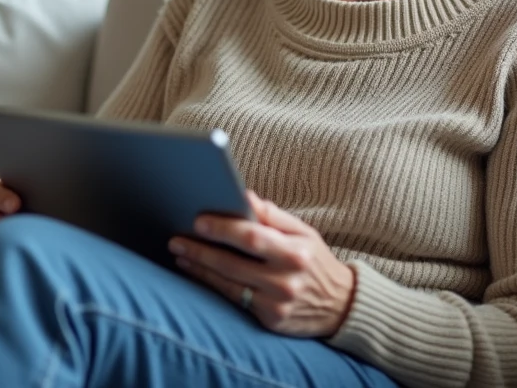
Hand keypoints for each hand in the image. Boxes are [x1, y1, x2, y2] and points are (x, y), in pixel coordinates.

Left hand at [169, 190, 355, 337]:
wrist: (340, 306)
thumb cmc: (316, 261)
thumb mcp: (304, 232)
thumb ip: (272, 216)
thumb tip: (243, 197)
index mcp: (296, 253)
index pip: (252, 238)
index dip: (223, 229)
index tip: (199, 221)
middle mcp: (286, 281)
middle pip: (232, 263)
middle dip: (201, 249)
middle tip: (176, 238)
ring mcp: (276, 304)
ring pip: (227, 283)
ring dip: (199, 268)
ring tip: (180, 253)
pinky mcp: (269, 320)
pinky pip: (233, 300)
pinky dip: (211, 285)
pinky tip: (197, 273)